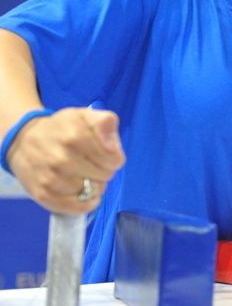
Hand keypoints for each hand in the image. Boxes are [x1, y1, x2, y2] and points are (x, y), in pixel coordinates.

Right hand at [7, 108, 125, 213]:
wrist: (23, 140)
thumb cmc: (61, 128)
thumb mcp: (84, 115)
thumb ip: (105, 122)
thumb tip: (113, 146)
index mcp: (75, 135)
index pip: (113, 159)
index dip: (115, 159)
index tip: (109, 156)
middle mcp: (61, 158)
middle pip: (104, 176)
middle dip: (105, 172)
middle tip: (96, 166)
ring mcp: (50, 178)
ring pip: (90, 192)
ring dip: (94, 188)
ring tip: (88, 177)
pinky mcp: (42, 194)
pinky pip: (73, 208)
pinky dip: (84, 205)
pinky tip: (87, 196)